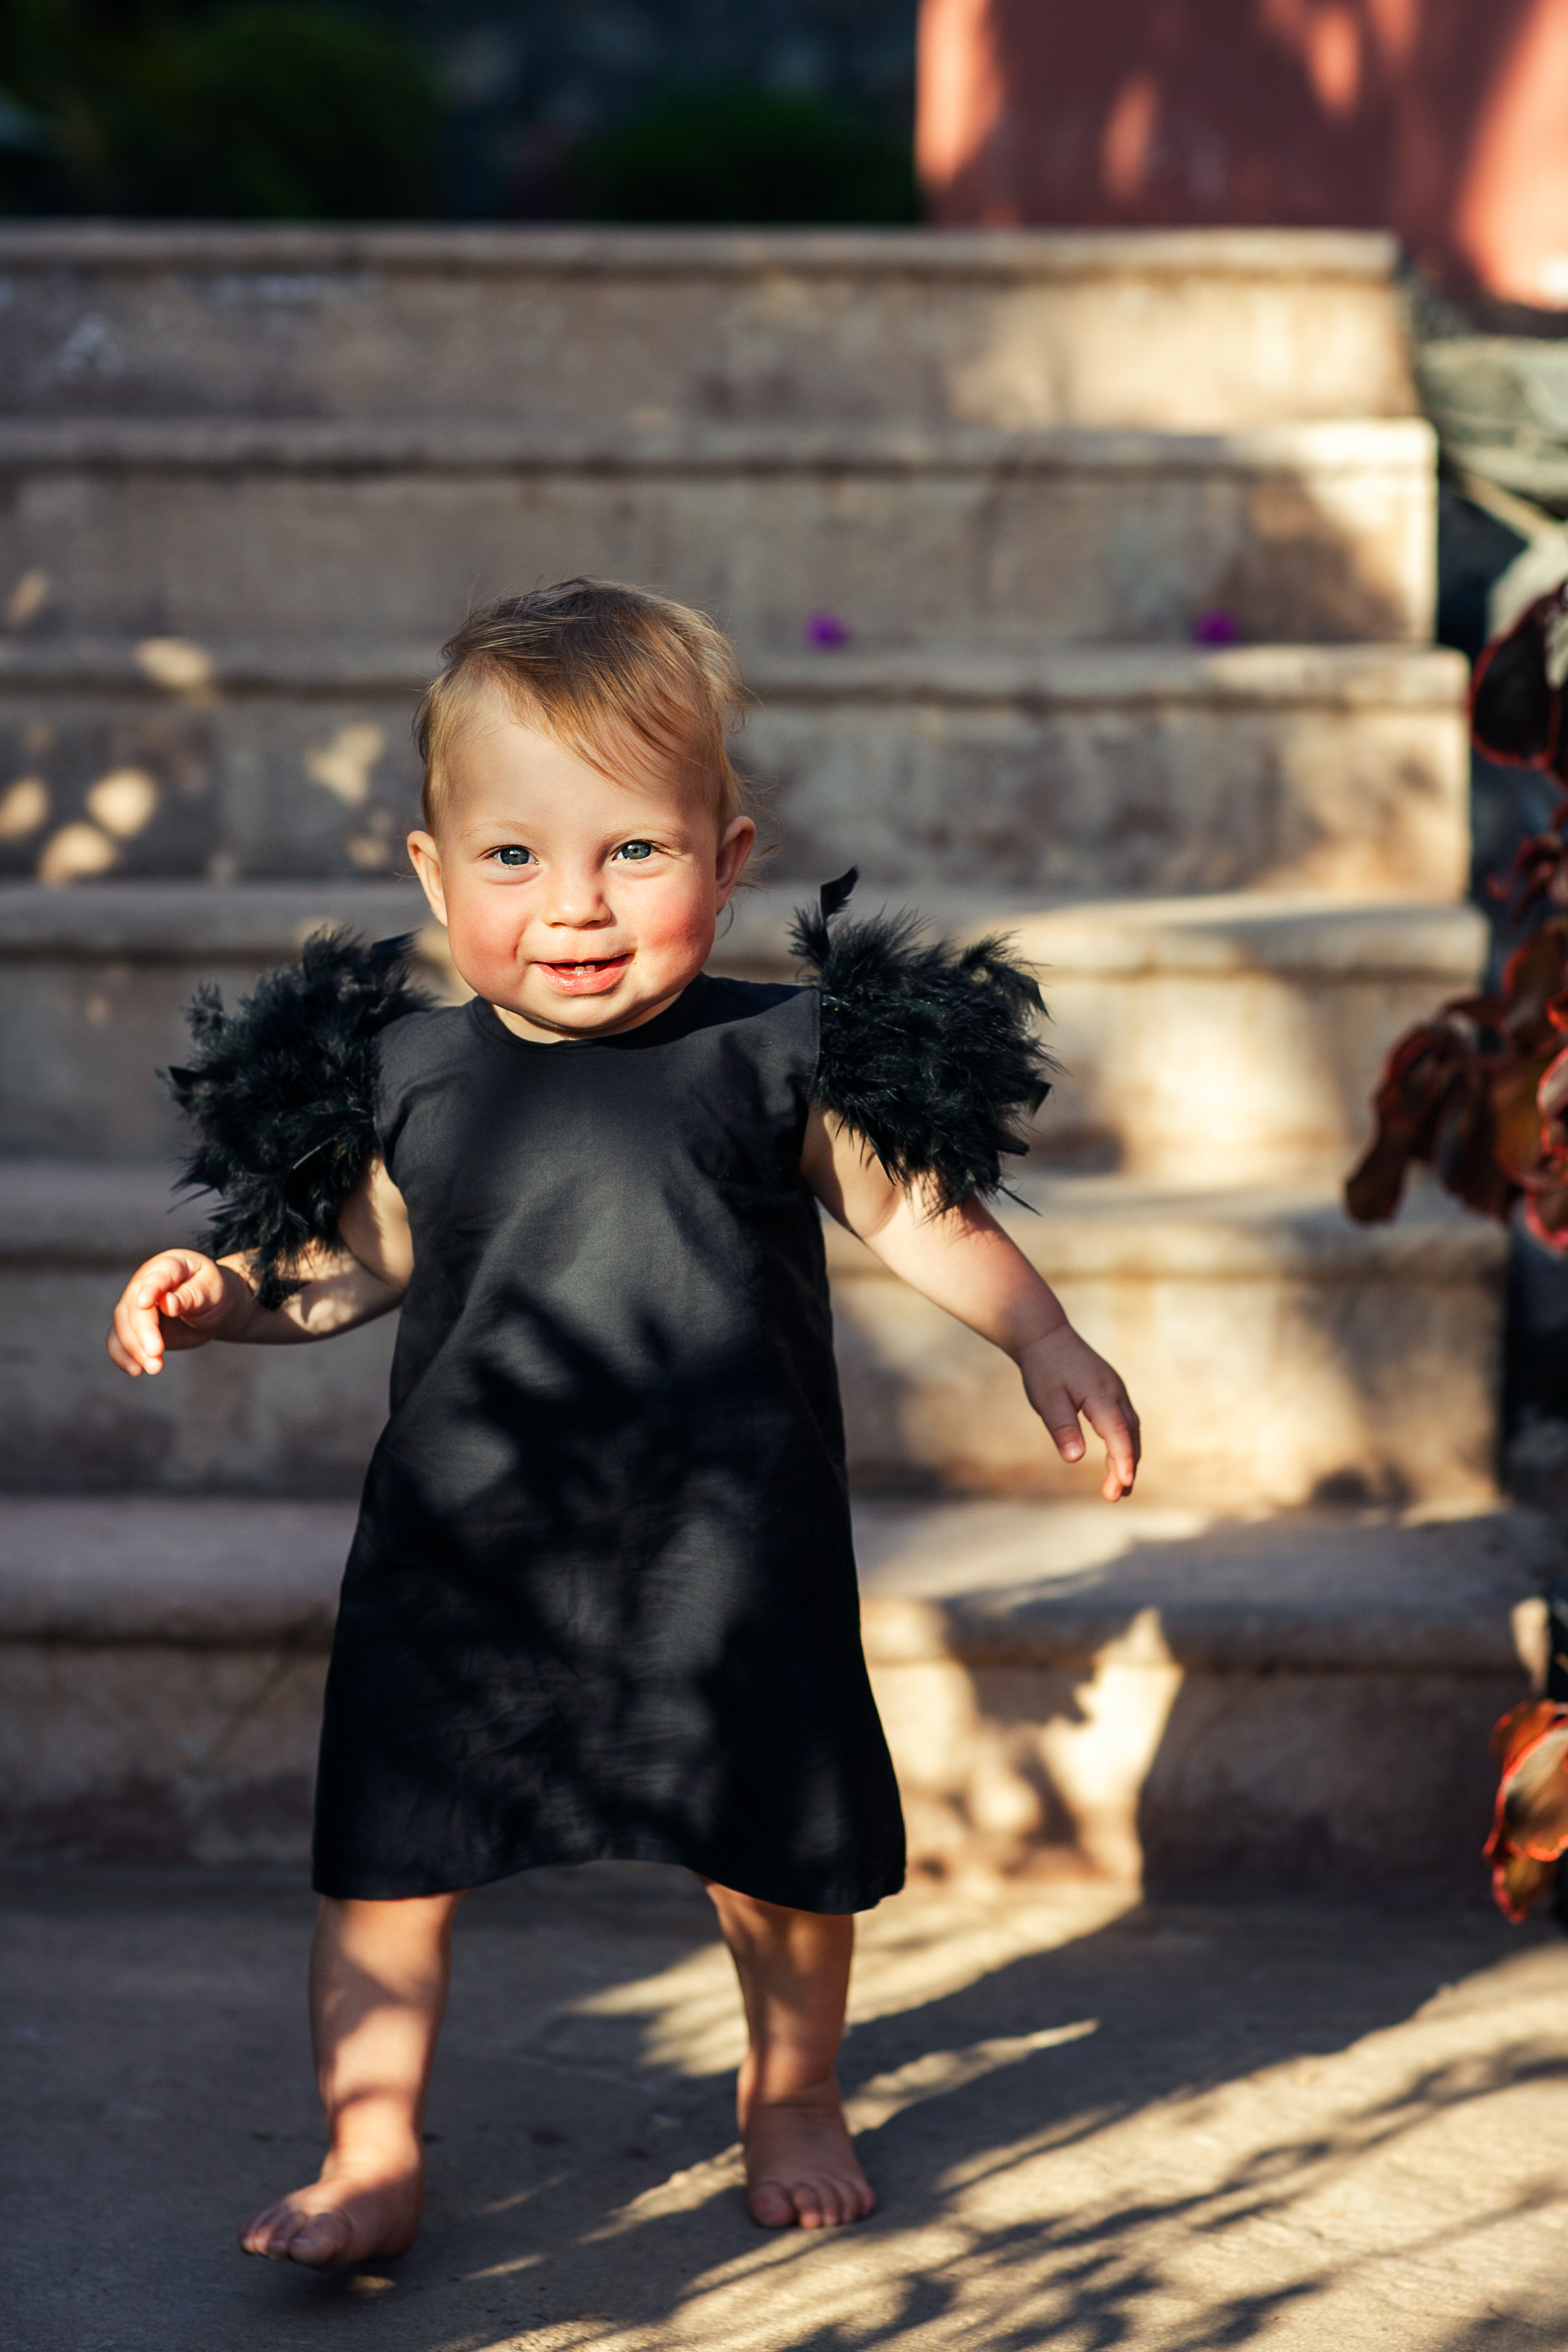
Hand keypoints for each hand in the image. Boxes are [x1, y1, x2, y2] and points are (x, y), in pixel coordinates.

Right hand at [106, 1249, 249, 1376]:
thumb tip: (167, 1303)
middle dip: (143, 1331)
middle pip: (134, 1306)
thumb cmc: (215, 1293)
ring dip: (133, 1348)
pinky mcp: (134, 1326)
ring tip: (154, 1368)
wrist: (212, 1307)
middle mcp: (146, 1282)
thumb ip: (191, 1296)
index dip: (150, 1289)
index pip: (157, 1276)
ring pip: (123, 1325)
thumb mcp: (212, 1291)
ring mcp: (136, 1304)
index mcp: (170, 1265)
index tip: (144, 1303)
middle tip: (156, 1353)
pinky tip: (135, 1370)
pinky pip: (119, 1340)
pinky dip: (123, 1355)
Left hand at [1017, 1324, 1139, 1499]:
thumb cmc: (1043, 1368)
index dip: (1123, 1459)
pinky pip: (1125, 1422)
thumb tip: (1074, 1459)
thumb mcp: (1047, 1399)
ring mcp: (1115, 1391)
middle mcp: (1114, 1393)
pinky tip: (1117, 1460)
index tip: (1125, 1484)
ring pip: (1130, 1430)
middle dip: (1126, 1467)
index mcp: (1100, 1394)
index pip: (1118, 1432)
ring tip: (1119, 1489)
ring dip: (1127, 1458)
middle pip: (1129, 1435)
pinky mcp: (1111, 1392)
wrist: (1045, 1336)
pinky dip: (1124, 1444)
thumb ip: (1062, 1427)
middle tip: (1115, 1497)